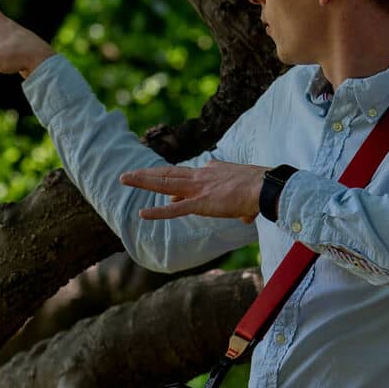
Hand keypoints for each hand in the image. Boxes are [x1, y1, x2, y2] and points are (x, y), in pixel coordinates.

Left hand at [119, 161, 266, 224]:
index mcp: (213, 171)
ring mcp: (199, 189)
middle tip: (130, 174)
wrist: (264, 187)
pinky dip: (158, 213)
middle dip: (147, 174)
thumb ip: (243, 207)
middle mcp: (202, 176)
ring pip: (165, 184)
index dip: (176, 183)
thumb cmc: (261, 191)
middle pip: (169, 173)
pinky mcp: (200, 203)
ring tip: (124, 179)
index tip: (169, 193)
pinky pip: (175, 210)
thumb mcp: (247, 195)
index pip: (189, 176)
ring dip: (143, 181)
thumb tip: (245, 217)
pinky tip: (142, 214)